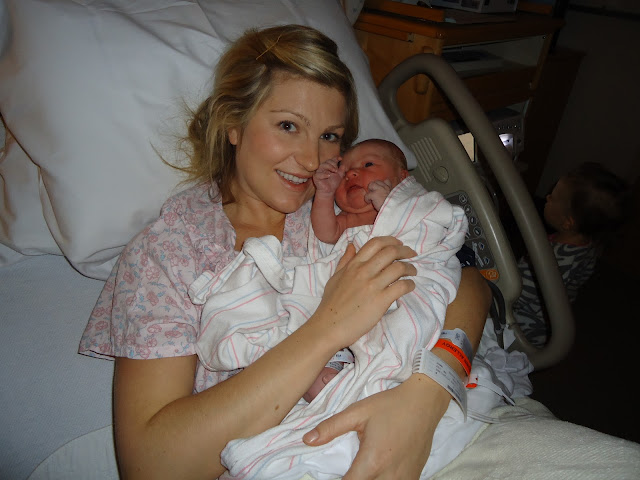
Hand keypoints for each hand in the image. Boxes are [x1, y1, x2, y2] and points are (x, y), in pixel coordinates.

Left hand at [303, 374, 450, 479]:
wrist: (425, 402)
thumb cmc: (390, 405)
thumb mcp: (358, 412)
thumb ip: (331, 427)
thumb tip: (307, 440)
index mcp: (373, 461)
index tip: (334, 475)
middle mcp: (390, 476)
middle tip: (348, 470)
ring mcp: (405, 479)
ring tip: (361, 469)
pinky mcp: (414, 477)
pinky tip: (378, 470)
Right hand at [313, 157, 343, 194]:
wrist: (329, 191)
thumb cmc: (333, 183)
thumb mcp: (339, 176)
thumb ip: (341, 170)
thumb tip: (343, 165)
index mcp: (328, 167)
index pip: (331, 160)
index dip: (335, 158)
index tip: (340, 158)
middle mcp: (323, 168)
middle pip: (327, 162)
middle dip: (332, 164)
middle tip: (336, 170)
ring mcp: (318, 172)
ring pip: (322, 165)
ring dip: (329, 167)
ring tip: (334, 172)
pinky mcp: (315, 177)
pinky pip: (318, 174)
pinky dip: (324, 174)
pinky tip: (328, 176)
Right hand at [313, 237, 415, 348]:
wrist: (328, 326)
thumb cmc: (330, 304)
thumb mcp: (335, 277)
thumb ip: (345, 261)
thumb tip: (352, 245)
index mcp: (353, 265)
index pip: (375, 243)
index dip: (391, 241)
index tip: (399, 244)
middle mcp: (364, 271)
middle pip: (390, 252)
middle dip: (405, 251)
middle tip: (411, 255)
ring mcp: (373, 285)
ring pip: (399, 268)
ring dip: (410, 268)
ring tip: (412, 272)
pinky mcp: (381, 301)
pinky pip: (401, 287)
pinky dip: (409, 285)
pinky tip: (410, 286)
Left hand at [364, 179, 392, 210]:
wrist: (391, 210)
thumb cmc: (391, 205)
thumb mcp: (392, 197)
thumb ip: (388, 194)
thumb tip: (382, 195)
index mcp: (390, 188)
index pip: (386, 180)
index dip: (382, 184)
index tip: (380, 189)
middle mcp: (385, 187)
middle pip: (377, 181)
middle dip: (374, 186)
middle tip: (374, 193)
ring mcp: (379, 190)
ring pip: (371, 184)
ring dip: (370, 190)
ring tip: (370, 196)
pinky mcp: (374, 195)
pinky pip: (367, 195)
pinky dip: (367, 199)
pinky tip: (369, 202)